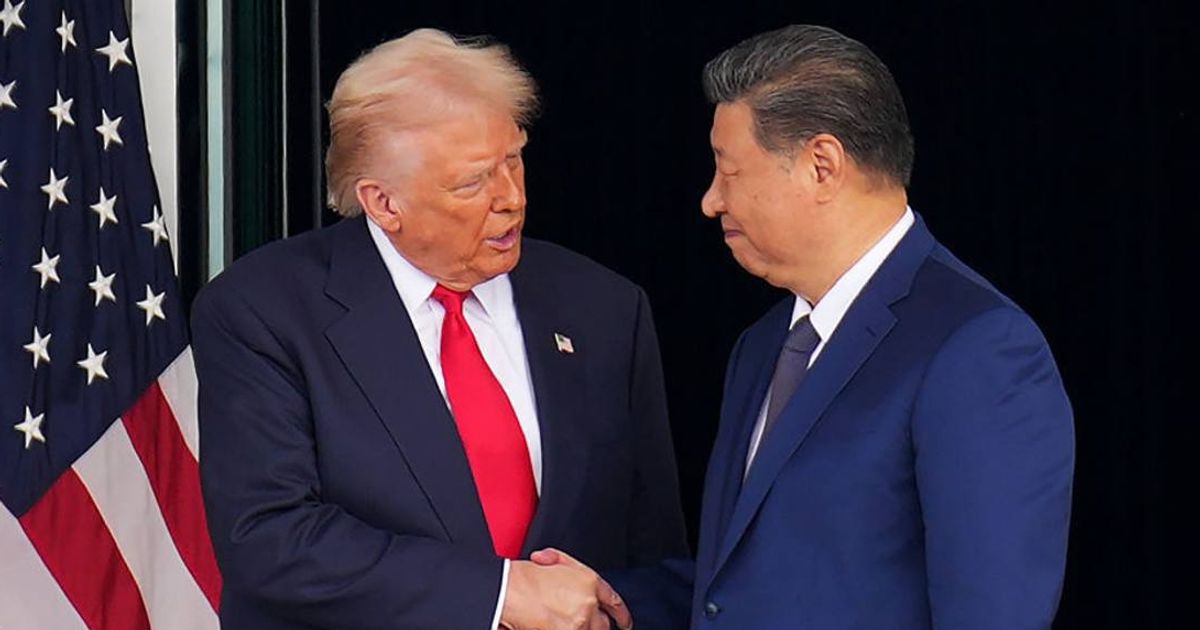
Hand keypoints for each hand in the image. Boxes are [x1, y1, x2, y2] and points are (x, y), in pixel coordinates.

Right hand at [500, 549, 632, 629]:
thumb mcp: (555, 565)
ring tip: (561, 621)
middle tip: (581, 624)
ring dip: (580, 629)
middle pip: (602, 625)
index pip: (614, 602)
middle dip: (594, 627)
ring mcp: (580, 622)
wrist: (506, 589)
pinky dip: (571, 629)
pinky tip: (554, 625)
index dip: (621, 615)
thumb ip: (574, 575)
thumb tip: (581, 590)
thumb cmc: (523, 577)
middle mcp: (589, 602)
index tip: (624, 623)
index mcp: (589, 581)